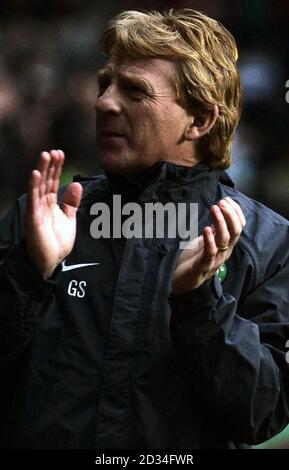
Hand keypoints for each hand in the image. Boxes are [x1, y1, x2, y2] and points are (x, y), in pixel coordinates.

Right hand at [25, 150, 82, 278]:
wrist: (50, 263)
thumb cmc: (56, 242)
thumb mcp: (68, 219)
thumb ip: (71, 203)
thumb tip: (75, 184)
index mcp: (50, 204)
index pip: (53, 181)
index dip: (56, 168)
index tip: (60, 154)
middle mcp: (42, 205)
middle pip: (45, 181)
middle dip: (50, 165)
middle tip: (54, 151)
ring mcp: (36, 211)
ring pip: (38, 187)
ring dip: (41, 170)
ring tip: (45, 155)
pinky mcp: (33, 219)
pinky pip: (33, 200)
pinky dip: (33, 187)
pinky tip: (35, 174)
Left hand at [172, 197, 245, 293]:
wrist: (182, 281)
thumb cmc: (194, 259)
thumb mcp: (207, 240)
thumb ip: (214, 228)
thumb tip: (219, 208)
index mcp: (226, 244)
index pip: (239, 226)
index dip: (235, 212)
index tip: (226, 199)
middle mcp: (224, 251)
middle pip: (235, 231)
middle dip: (230, 214)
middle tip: (221, 203)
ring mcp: (215, 259)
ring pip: (224, 239)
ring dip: (220, 222)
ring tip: (214, 208)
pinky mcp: (204, 266)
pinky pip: (210, 252)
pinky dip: (210, 240)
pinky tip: (206, 229)